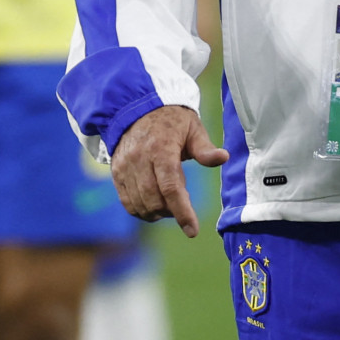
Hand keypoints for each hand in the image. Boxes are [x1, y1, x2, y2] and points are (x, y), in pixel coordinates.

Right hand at [109, 104, 228, 237]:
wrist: (138, 108)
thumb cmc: (172, 121)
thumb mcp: (193, 128)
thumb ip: (205, 148)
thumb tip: (223, 158)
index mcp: (161, 148)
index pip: (171, 187)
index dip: (182, 212)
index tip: (193, 231)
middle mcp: (139, 159)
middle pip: (154, 200)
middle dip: (171, 212)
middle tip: (183, 207)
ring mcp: (125, 167)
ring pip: (139, 205)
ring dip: (157, 213)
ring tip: (169, 204)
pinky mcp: (116, 173)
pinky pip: (127, 202)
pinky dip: (141, 211)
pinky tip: (154, 206)